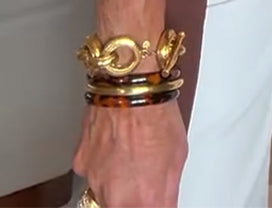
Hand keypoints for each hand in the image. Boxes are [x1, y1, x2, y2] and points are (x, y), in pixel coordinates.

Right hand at [73, 102, 187, 207]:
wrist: (130, 88)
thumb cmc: (156, 114)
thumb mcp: (178, 155)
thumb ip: (167, 189)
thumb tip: (163, 201)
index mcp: (146, 199)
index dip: (155, 204)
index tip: (156, 198)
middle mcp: (116, 198)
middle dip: (134, 198)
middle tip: (143, 176)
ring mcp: (94, 182)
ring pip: (105, 194)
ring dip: (117, 183)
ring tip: (129, 153)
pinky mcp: (80, 166)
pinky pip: (92, 173)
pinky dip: (102, 164)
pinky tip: (114, 144)